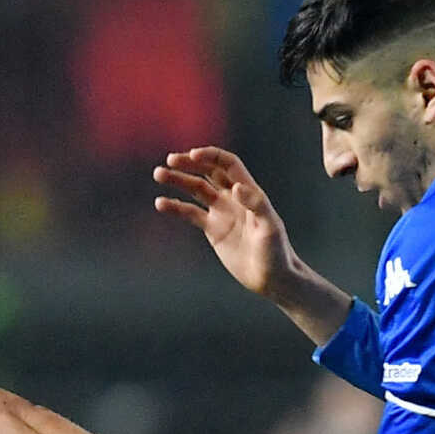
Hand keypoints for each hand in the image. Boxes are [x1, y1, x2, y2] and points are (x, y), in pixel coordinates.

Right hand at [152, 147, 297, 299]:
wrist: (271, 277)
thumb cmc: (276, 252)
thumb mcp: (270, 227)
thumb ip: (256, 205)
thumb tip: (235, 188)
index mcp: (249, 191)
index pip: (227, 164)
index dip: (210, 156)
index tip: (192, 156)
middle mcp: (233, 198)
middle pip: (208, 171)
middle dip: (189, 163)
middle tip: (170, 160)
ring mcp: (222, 212)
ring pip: (196, 189)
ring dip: (178, 181)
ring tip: (158, 174)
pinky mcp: (212, 229)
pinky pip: (190, 213)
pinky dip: (175, 207)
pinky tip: (160, 203)